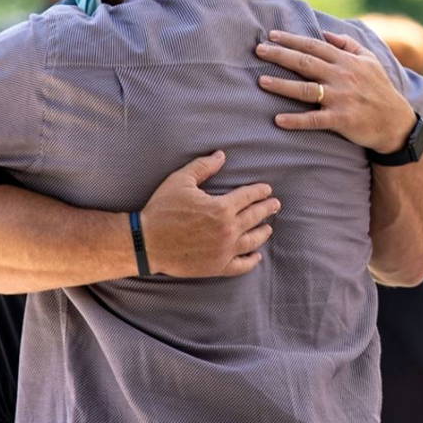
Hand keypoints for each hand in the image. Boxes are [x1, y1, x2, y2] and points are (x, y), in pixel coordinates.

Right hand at [140, 151, 279, 277]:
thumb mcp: (181, 181)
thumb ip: (203, 167)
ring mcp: (224, 250)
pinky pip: (241, 265)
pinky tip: (256, 256)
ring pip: (253, 241)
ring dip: (263, 233)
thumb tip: (221, 155)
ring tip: (268, 228)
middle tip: (276, 205)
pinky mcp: (217, 267)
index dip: (260, 191)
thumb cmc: (162, 209)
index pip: (249, 197)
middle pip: (255, 217)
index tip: (267, 189)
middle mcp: (228, 230)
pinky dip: (251, 261)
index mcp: (222, 208)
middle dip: (267, 209)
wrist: (146, 243)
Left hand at [255, 29, 414, 152]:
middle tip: (258, 50)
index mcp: (346, 61)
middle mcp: (342, 76)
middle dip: (280, 55)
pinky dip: (296, 120)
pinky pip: (315, 120)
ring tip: (261, 81)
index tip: (271, 35)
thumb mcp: (370, 60)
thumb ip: (348, 44)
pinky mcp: (341, 120)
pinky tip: (278, 120)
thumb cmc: (380, 89)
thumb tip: (325, 33)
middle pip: (305, 62)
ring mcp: (341, 98)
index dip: (291, 39)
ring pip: (306, 89)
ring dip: (282, 85)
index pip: (314, 45)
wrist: (396, 122)